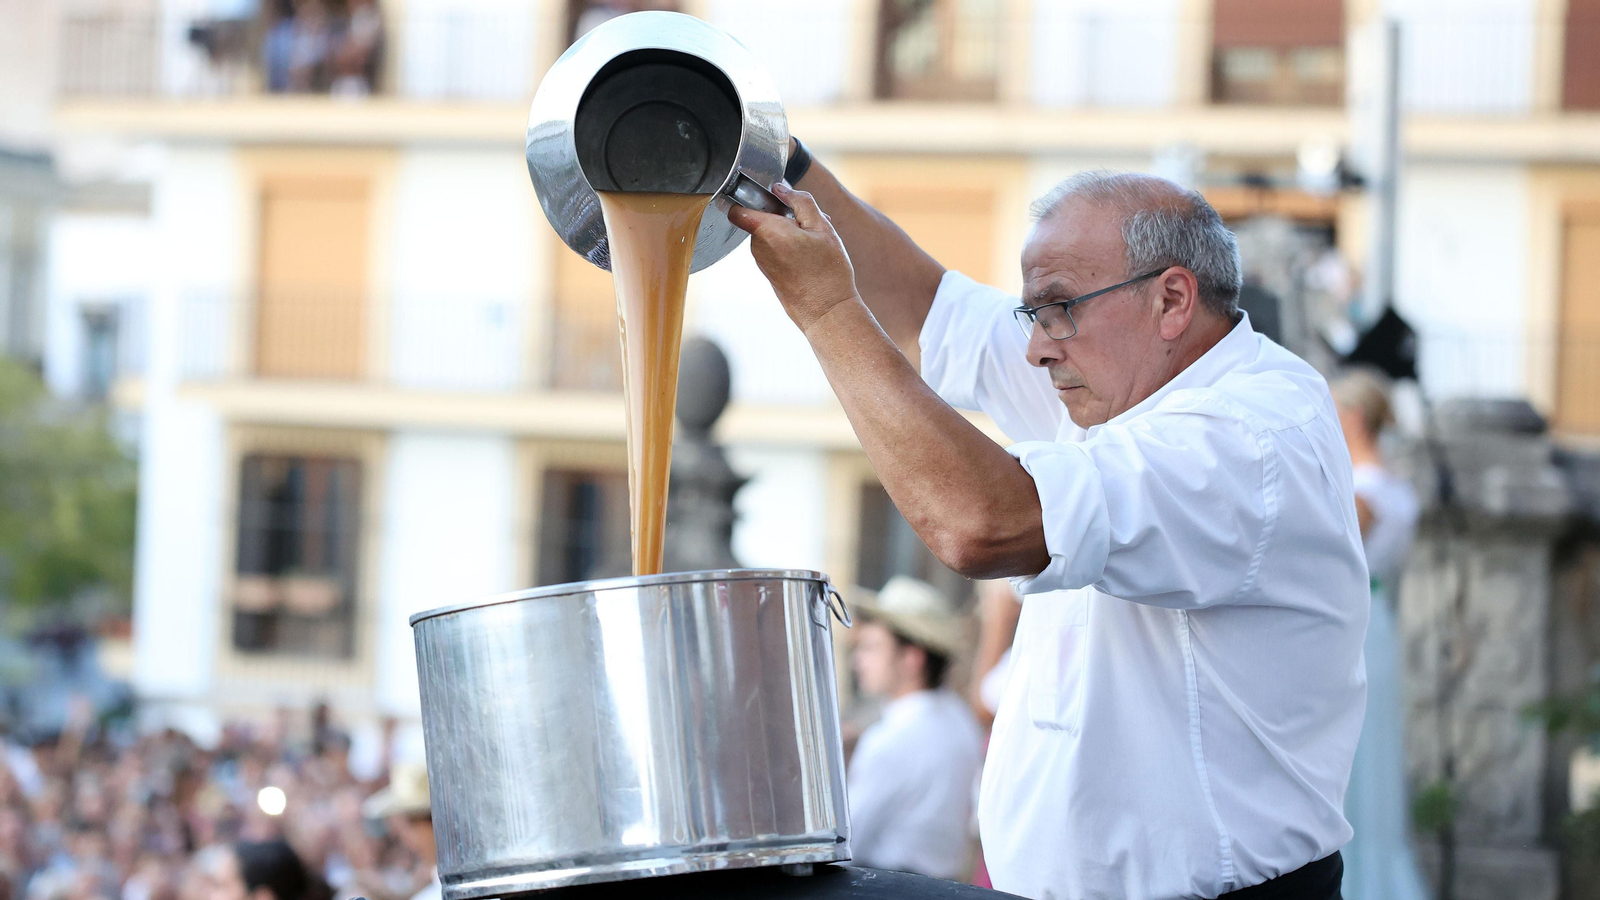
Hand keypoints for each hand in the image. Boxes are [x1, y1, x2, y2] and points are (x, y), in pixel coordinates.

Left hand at [727, 182, 860, 332]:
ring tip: (816, 243)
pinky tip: (811, 257)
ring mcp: (762, 262)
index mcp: (767, 231)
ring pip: (770, 235)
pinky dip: (790, 247)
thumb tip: (780, 188)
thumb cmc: (828, 272)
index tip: (772, 198)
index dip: (750, 198)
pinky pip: (775, 250)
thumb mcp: (822, 227)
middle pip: (762, 219)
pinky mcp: (769, 273)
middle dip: (784, 216)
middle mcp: (758, 247)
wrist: (827, 313)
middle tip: (812, 224)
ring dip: (790, 232)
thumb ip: (800, 202)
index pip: (738, 209)